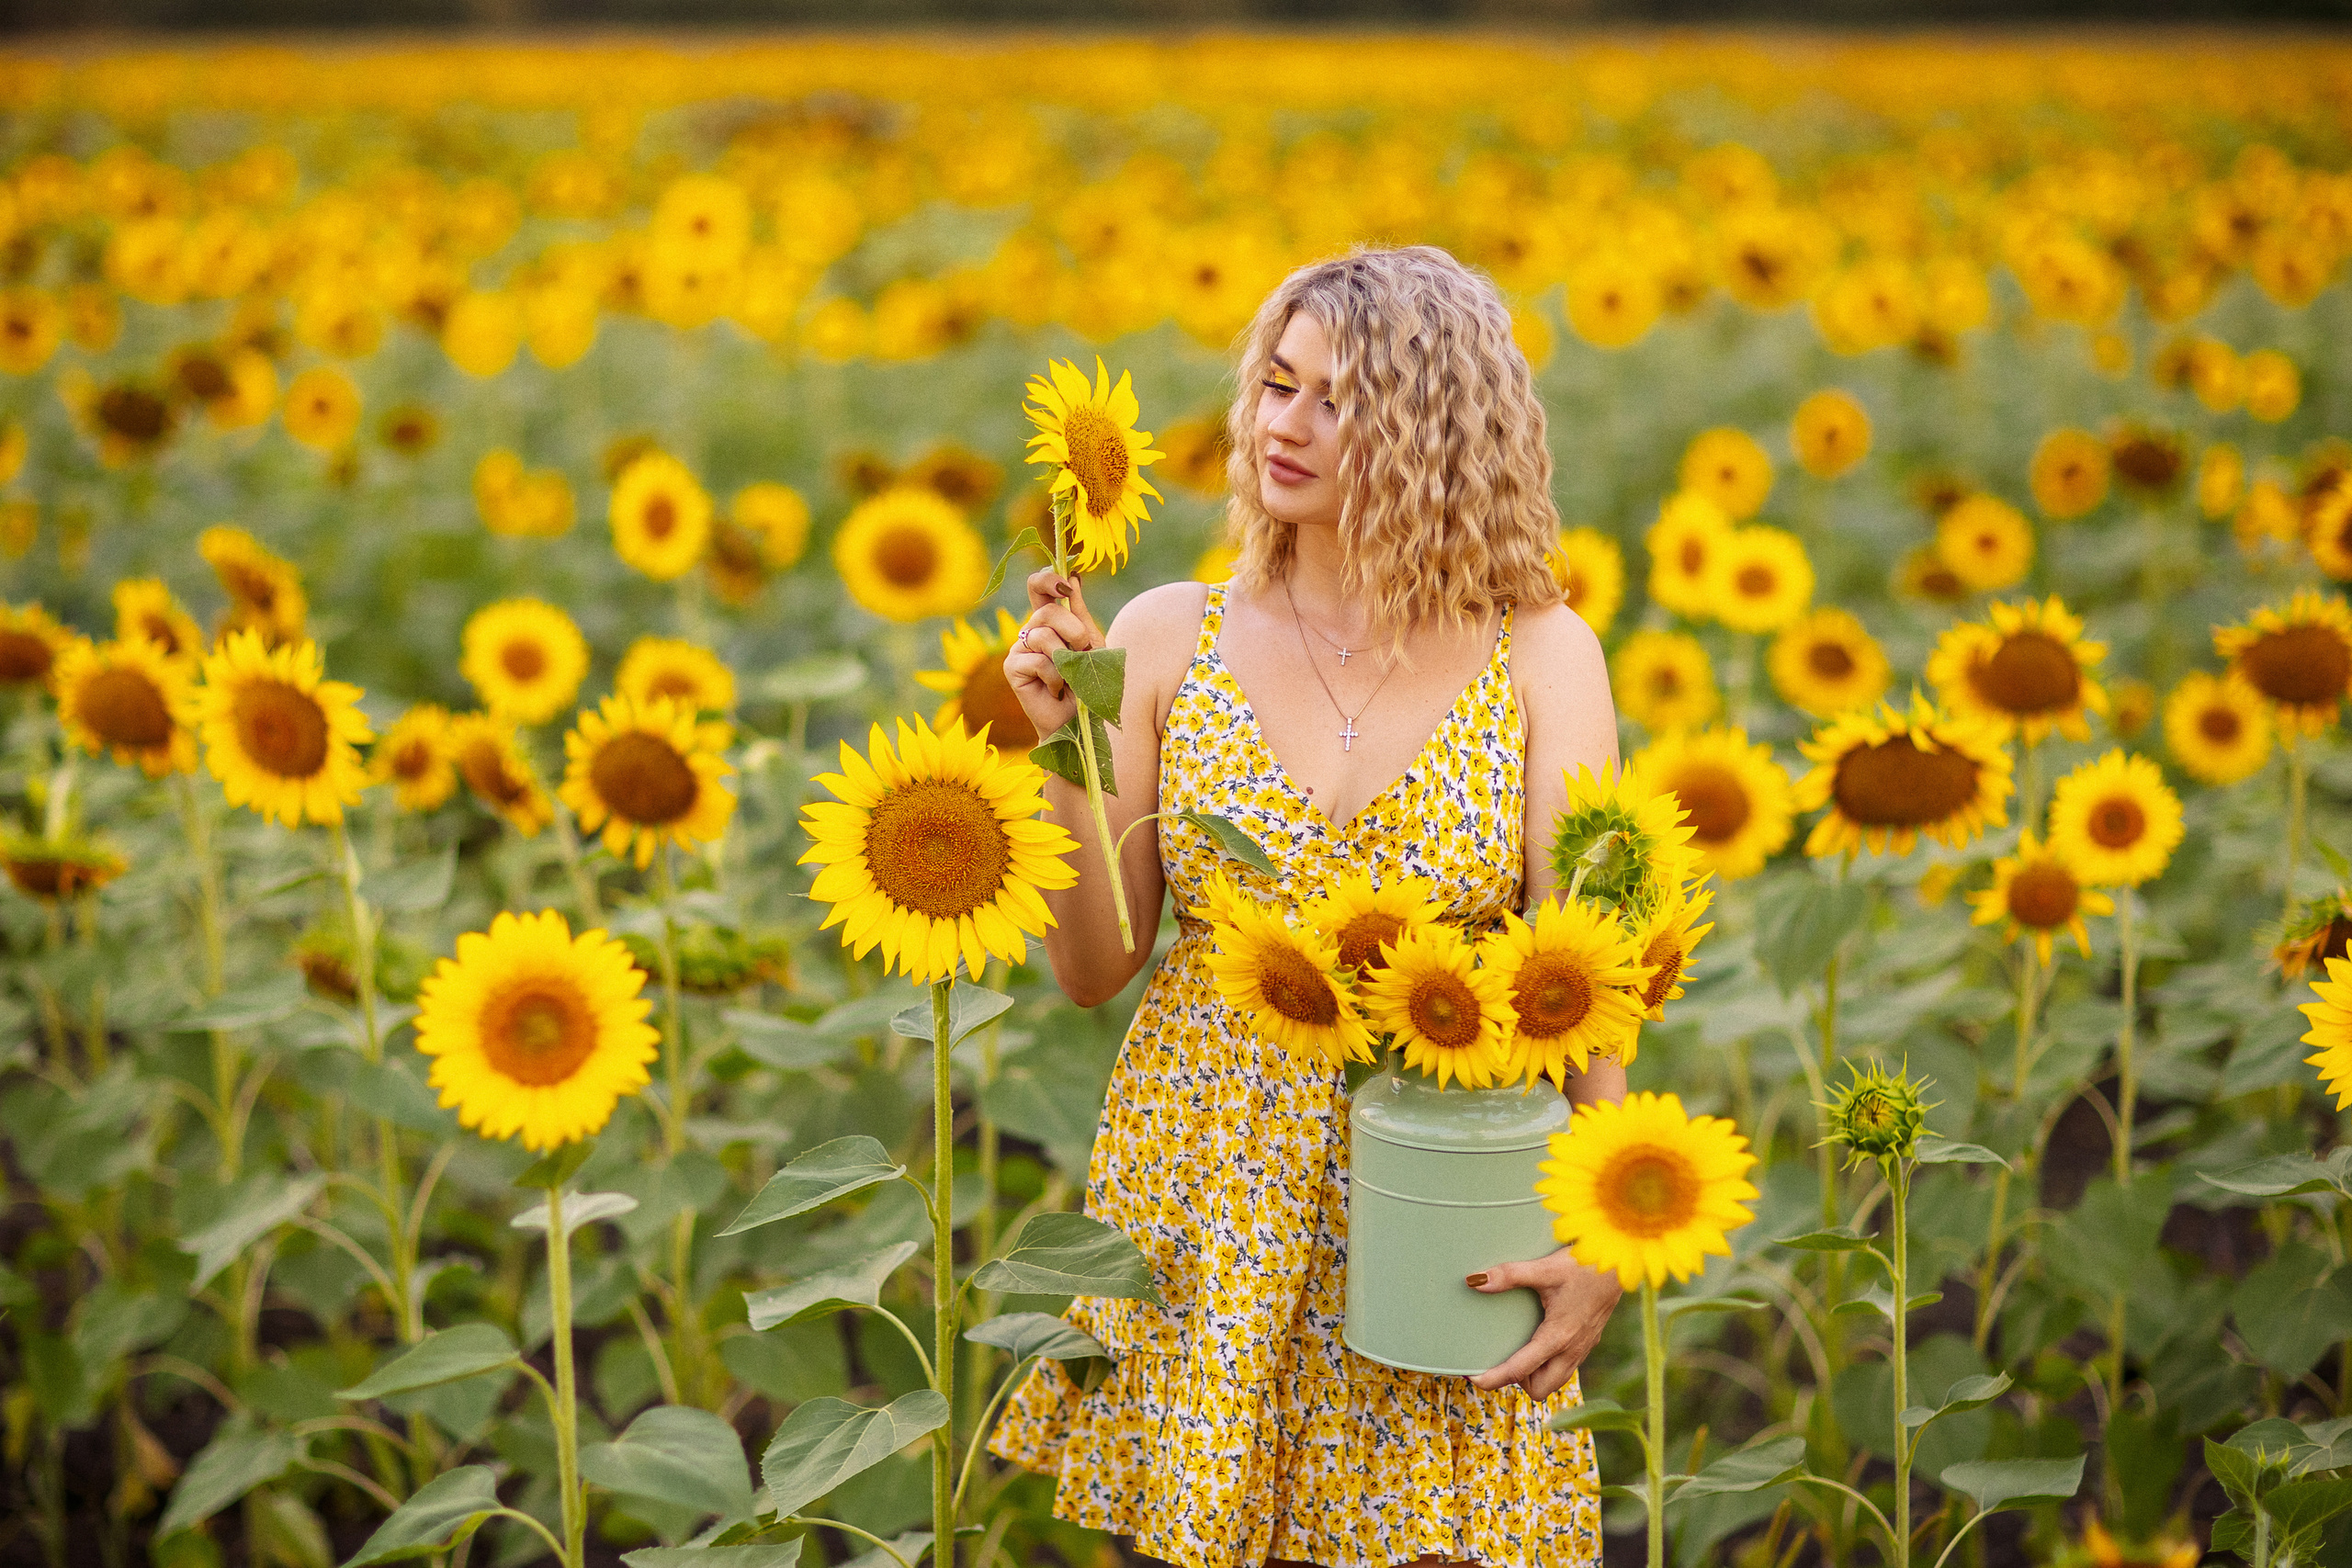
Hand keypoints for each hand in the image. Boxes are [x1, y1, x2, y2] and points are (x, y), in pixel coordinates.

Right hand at [1004, 568, 1102, 739]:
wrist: (1081, 721)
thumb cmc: (1089, 683)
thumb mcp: (1090, 644)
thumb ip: (1079, 612)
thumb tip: (1073, 575)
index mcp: (1050, 620)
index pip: (1039, 587)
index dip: (1047, 579)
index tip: (1065, 585)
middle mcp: (1031, 630)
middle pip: (1046, 612)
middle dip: (1072, 631)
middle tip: (1082, 652)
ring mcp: (1019, 648)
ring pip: (1042, 635)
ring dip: (1066, 658)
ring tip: (1070, 677)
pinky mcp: (1011, 667)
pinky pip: (1037, 660)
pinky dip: (1055, 677)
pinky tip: (1056, 689)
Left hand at [1468, 1246, 1622, 1399]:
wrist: (1622, 1263)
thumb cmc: (1584, 1266)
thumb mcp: (1545, 1268)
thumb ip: (1509, 1275)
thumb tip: (1474, 1280)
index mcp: (1558, 1337)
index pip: (1519, 1371)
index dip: (1493, 1379)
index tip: (1473, 1378)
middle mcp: (1572, 1350)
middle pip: (1540, 1389)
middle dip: (1518, 1381)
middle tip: (1502, 1356)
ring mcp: (1583, 1348)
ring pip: (1556, 1381)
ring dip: (1536, 1375)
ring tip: (1520, 1349)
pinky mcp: (1589, 1341)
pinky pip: (1567, 1367)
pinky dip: (1550, 1364)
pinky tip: (1541, 1340)